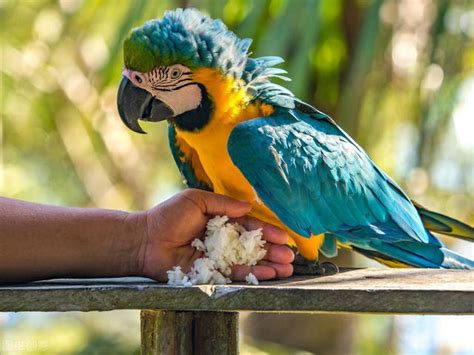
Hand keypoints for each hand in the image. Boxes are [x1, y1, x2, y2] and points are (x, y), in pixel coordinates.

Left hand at [131, 189, 293, 281]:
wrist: (146, 240)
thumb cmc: (169, 216)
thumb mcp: (197, 200)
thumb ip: (223, 204)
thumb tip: (249, 206)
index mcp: (221, 221)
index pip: (249, 226)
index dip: (267, 231)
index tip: (285, 237)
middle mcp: (222, 240)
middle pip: (253, 246)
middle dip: (273, 250)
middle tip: (291, 256)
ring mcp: (218, 258)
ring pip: (248, 262)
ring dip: (269, 265)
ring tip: (288, 268)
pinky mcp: (211, 274)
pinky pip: (235, 275)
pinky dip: (253, 274)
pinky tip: (269, 274)